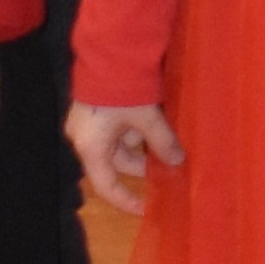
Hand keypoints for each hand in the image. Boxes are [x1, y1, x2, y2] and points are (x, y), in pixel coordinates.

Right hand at [65, 97, 183, 213]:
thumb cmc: (122, 91)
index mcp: (91, 148)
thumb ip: (162, 141)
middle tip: (172, 169)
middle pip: (117, 163)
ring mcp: (91, 124)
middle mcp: (87, 140)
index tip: (145, 210)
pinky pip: (120, 129)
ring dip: (145, 146)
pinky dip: (139, 131)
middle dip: (145, 165)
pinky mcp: (97, 110)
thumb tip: (177, 162)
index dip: (126, 200)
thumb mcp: (146, 118)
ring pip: (122, 144)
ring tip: (172, 146)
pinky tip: (160, 128)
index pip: (107, 186)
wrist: (109, 53)